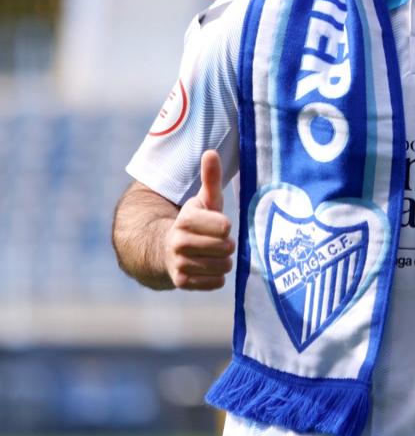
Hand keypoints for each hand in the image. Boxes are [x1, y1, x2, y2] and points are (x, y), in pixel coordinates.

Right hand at [164, 150, 234, 289]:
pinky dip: (217, 276)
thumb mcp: (204, 200)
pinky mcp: (181, 282)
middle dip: (227, 244)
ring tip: (212, 253)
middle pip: (225, 247)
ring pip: (222, 266)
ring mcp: (178, 263)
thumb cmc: (196, 221)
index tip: (219, 225)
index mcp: (185, 219)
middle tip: (218, 241)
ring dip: (223, 261)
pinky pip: (216, 283)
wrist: (166, 249)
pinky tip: (207, 267)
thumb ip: (210, 178)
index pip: (224, 226)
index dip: (225, 226)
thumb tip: (211, 152)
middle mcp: (178, 242)